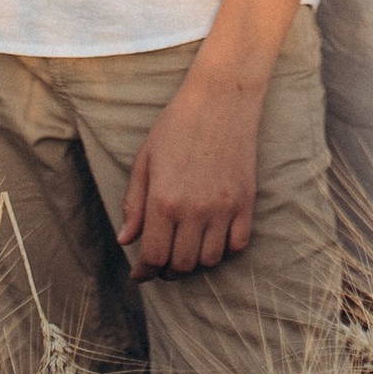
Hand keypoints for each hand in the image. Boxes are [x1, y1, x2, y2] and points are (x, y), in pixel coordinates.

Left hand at [120, 58, 265, 277]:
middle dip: (167, 269)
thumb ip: (134, 204)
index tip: (140, 274)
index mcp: (164, 200)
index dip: (144, 272)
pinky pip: (237, 244)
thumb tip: (126, 241)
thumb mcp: (145, 160)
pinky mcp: (246, 202)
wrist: (221, 99)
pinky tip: (212, 238)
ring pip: (209, 259)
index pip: (153, 257)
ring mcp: (224, 208)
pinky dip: (224, 249)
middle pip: (181, 264)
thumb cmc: (177, 125)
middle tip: (161, 262)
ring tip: (186, 249)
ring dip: (195, 261)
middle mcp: (194, 210)